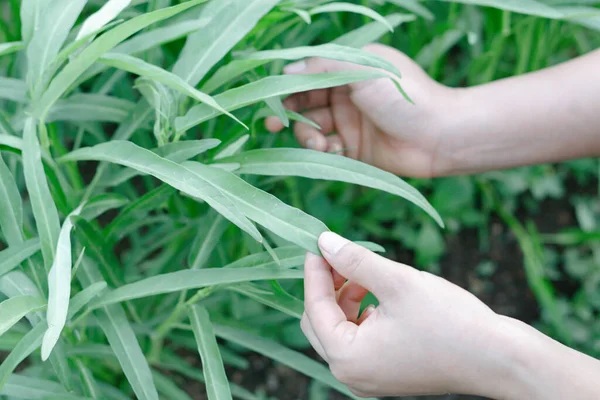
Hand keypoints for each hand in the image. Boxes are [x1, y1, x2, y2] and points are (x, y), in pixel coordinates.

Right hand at [266, 44, 455, 177]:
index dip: (287, 87)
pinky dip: (323, 152)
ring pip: (313, 129)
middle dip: (289, 114)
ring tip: (318, 143)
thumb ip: (322, 68)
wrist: (440, 136)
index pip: (308, 75)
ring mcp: (351, 123)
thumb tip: (286, 70)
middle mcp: (347, 95)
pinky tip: (333, 151)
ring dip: (308, 136)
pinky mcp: (355, 150)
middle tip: (273, 125)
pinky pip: (327, 150)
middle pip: (304, 103)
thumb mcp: (362, 70)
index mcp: (349, 69)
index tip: (271, 100)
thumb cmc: (404, 96)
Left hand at [302, 232, 526, 398]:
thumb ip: (355, 260)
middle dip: (327, 285)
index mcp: (347, 357)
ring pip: (339, 327)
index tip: (317, 241)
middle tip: (339, 253)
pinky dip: (360, 311)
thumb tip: (324, 241)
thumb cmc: (450, 321)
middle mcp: (351, 374)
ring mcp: (367, 377)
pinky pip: (359, 338)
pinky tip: (376, 290)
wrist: (497, 358)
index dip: (315, 270)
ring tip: (364, 269)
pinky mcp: (384, 372)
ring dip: (344, 295)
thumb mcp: (397, 282)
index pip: (314, 307)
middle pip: (320, 321)